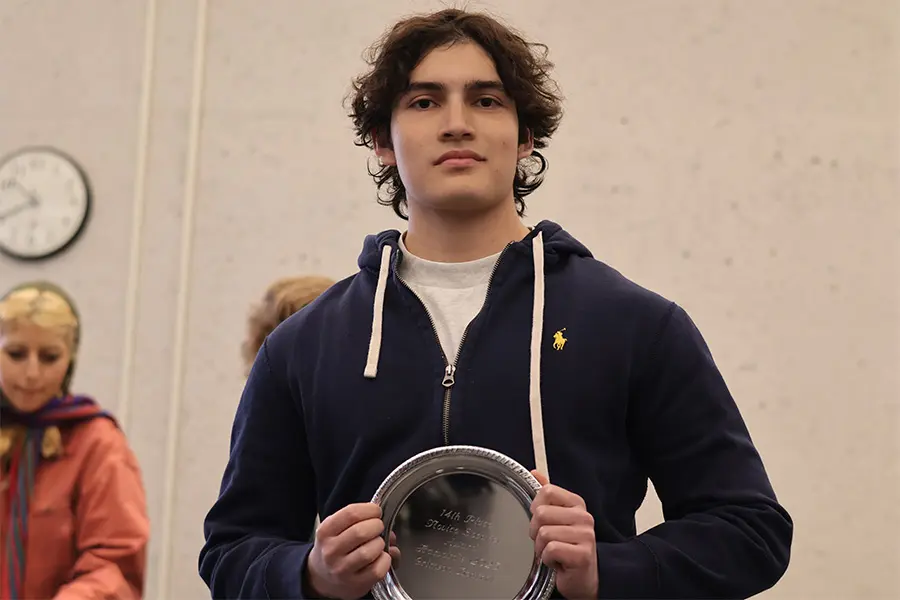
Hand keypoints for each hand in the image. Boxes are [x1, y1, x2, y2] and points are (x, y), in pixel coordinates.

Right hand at [306, 503, 398, 599]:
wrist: (322, 577)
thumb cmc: (334, 548)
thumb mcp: (335, 529)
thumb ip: (357, 520)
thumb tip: (387, 524)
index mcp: (326, 532)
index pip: (351, 513)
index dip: (370, 509)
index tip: (375, 511)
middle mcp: (331, 551)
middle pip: (361, 532)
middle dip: (377, 525)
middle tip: (378, 527)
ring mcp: (342, 570)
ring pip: (369, 552)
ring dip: (380, 544)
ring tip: (377, 543)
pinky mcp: (355, 584)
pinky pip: (377, 570)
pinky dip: (385, 560)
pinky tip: (381, 557)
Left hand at [529, 471, 598, 598]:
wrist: (583, 578)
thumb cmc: (567, 547)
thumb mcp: (556, 518)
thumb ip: (547, 495)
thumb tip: (535, 473)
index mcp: (576, 504)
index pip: (546, 491)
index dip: (536, 508)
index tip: (543, 521)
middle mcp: (584, 517)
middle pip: (541, 513)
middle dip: (536, 532)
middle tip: (547, 541)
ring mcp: (585, 535)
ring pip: (544, 533)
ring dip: (541, 548)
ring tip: (553, 552)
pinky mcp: (582, 554)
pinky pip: (550, 550)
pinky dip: (547, 559)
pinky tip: (557, 561)